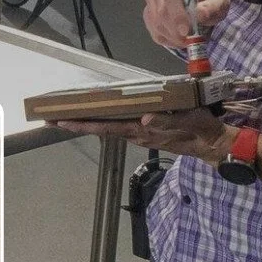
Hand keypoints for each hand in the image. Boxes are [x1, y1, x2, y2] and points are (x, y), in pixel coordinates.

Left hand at [55, 107, 232, 162]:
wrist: (211, 144)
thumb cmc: (201, 130)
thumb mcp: (189, 121)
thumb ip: (168, 120)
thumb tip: (145, 118)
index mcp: (143, 130)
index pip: (107, 127)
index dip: (84, 124)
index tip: (62, 121)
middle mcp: (137, 133)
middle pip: (101, 128)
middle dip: (76, 124)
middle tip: (50, 119)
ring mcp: (140, 134)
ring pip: (108, 128)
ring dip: (87, 123)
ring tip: (65, 117)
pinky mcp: (145, 132)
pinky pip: (118, 127)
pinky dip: (102, 122)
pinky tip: (95, 117)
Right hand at [143, 0, 230, 50]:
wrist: (202, 2)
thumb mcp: (219, 0)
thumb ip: (212, 6)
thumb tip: (200, 13)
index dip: (177, 14)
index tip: (186, 30)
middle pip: (161, 10)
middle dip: (174, 29)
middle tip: (187, 41)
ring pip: (157, 22)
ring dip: (172, 36)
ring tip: (187, 41)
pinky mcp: (149, 13)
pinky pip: (154, 30)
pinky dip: (167, 40)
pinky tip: (179, 40)